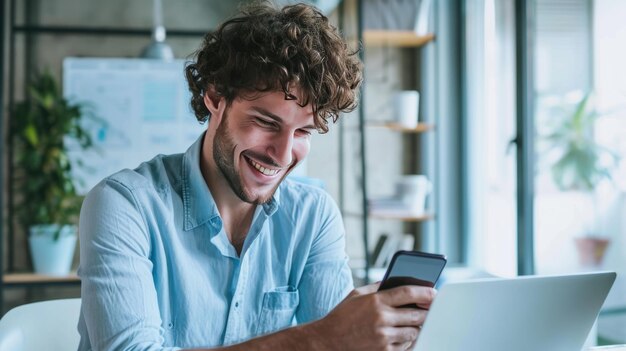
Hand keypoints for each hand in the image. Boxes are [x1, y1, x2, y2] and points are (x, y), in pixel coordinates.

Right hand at [309, 283, 435, 350]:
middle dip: (426, 311)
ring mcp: (383, 337)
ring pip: (414, 331)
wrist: (328, 341)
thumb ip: (377, 287)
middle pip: (416, 313)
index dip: (424, 291)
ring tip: (416, 322)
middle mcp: (381, 318)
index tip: (433, 291)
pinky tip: (404, 334)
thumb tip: (397, 281)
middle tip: (430, 308)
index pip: (407, 292)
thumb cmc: (342, 316)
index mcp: (375, 301)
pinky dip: (408, 340)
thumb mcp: (356, 295)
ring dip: (417, 326)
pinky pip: (406, 345)